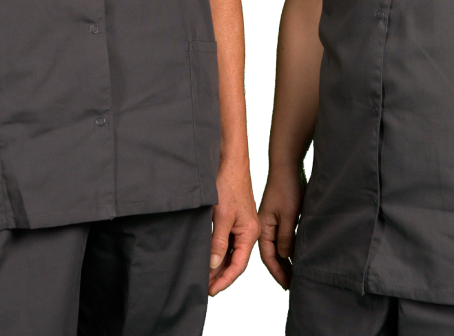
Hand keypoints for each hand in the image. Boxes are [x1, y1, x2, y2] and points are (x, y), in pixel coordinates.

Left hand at [209, 162, 259, 296]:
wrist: (230, 163)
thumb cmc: (229, 184)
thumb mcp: (221, 216)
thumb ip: (218, 242)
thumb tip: (213, 264)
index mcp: (250, 233)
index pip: (239, 265)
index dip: (224, 279)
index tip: (211, 289)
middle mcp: (248, 232)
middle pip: (235, 261)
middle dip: (220, 275)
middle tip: (203, 286)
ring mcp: (242, 226)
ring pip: (230, 252)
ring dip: (218, 265)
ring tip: (203, 276)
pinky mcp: (234, 221)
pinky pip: (228, 242)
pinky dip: (218, 252)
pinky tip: (207, 258)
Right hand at [255, 165, 305, 290]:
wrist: (286, 167)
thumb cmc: (286, 188)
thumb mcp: (289, 215)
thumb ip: (286, 237)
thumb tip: (285, 257)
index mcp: (263, 228)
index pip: (268, 256)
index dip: (276, 272)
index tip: (285, 284)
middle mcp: (264, 227)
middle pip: (270, 254)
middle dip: (279, 270)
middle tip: (290, 284)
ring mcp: (270, 222)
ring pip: (275, 247)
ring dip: (283, 261)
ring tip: (292, 274)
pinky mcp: (276, 216)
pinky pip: (279, 238)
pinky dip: (285, 249)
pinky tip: (292, 254)